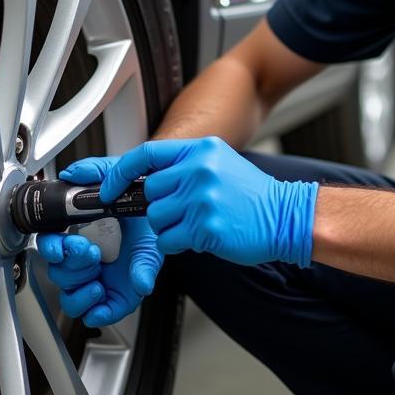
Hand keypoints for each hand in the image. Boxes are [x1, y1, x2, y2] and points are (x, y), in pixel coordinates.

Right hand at [36, 156, 162, 326]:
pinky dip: (96, 311)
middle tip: (88, 251)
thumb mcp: (122, 179)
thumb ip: (96, 171)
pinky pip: (98, 313)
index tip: (62, 242)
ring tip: (97, 278)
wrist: (171, 217)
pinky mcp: (118, 295)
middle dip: (70, 265)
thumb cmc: (143, 204)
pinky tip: (102, 297)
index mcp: (80, 234)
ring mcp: (100, 278)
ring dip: (79, 290)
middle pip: (58, 274)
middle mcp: (86, 259)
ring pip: (71, 297)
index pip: (50, 246)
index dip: (50, 247)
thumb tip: (72, 174)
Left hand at [100, 137, 317, 267]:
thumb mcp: (219, 164)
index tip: (109, 187)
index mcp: (201, 150)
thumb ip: (184, 166)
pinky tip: (202, 237)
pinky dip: (178, 244)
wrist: (285, 217)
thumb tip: (145, 178)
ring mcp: (201, 198)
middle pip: (150, 192)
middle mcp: (200, 170)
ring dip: (169, 228)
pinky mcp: (204, 227)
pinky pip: (168, 240)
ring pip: (156, 218)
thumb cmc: (251, 196)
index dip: (121, 172)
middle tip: (183, 213)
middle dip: (159, 207)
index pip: (147, 154)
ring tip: (197, 224)